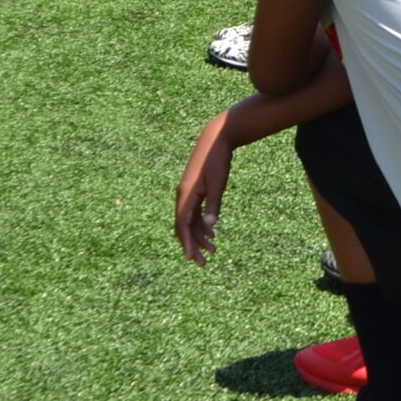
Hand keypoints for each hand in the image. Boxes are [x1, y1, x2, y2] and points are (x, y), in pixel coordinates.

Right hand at [176, 111, 234, 264]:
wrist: (215, 138)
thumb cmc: (217, 160)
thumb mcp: (218, 184)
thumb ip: (214, 205)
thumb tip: (209, 225)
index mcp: (186, 195)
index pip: (183, 225)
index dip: (187, 243)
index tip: (192, 259)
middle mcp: (183, 195)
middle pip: (184, 227)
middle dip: (193, 245)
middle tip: (204, 263)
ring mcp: (188, 192)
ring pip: (190, 221)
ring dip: (199, 236)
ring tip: (213, 251)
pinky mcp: (194, 189)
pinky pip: (194, 212)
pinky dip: (201, 224)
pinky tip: (212, 233)